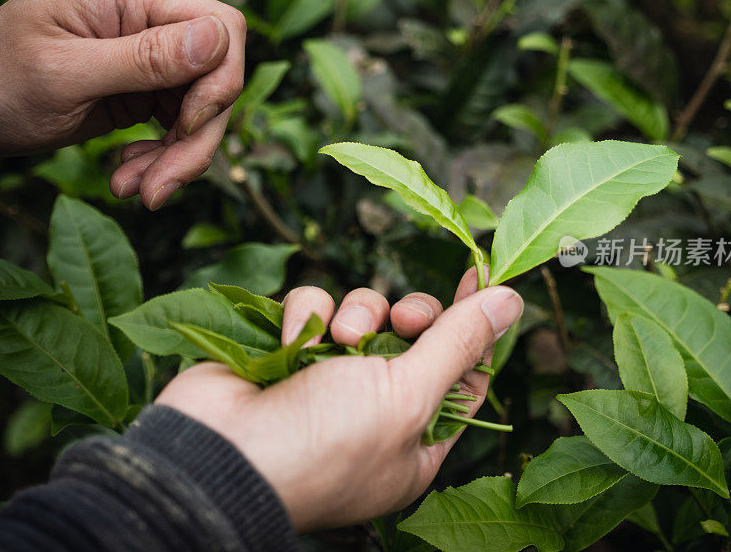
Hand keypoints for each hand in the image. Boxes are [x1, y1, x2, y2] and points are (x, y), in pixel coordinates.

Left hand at [0, 0, 245, 209]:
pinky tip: (128, 175)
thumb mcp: (66, 72)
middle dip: (197, 138)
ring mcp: (146, 57)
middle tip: (160, 186)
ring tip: (135, 189)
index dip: (219, 80)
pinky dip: (161, 159)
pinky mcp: (142, 90)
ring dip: (177, 158)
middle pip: (215, 78)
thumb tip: (218, 39)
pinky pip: (177, 128)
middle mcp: (146, 22)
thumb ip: (144, 57)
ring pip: (201, 111)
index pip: (219, 26)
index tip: (188, 124)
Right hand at [155, 268, 522, 530]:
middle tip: (403, 320)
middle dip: (412, 316)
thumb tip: (511, 300)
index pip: (466, 372)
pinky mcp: (288, 349)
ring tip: (337, 341)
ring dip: (355, 315)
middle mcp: (375, 407)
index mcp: (416, 437)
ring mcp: (328, 378)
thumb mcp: (408, 395)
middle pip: (416, 334)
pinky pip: (314, 306)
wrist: (219, 455)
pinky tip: (292, 342)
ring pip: (363, 311)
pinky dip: (306, 315)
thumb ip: (459, 342)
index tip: (484, 276)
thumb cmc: (325, 443)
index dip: (477, 324)